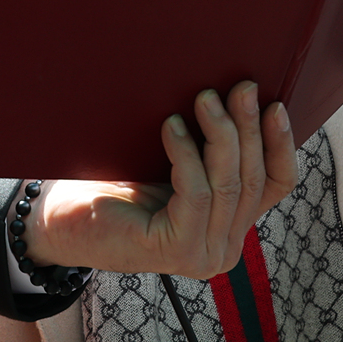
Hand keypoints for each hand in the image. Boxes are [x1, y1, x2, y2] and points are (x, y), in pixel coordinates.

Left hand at [25, 83, 296, 280]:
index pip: (276, 185)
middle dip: (249, 128)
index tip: (275, 103)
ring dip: (221, 135)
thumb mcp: (174, 164)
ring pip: (228, 184)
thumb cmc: (115, 183)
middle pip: (253, 179)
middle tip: (240, 87)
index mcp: (230, 225)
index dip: (281, 143)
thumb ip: (207, 151)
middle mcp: (225, 248)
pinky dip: (187, 155)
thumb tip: (234, 95)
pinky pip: (196, 192)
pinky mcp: (178, 251)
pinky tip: (172, 126)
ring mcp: (204, 254)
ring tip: (204, 98)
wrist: (62, 220)